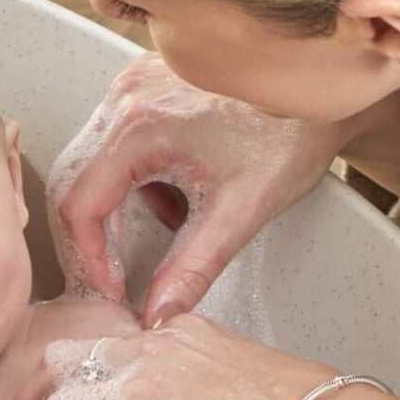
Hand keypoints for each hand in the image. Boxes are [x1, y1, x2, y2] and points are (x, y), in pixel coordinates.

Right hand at [48, 54, 349, 323]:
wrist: (325, 88)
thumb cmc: (292, 134)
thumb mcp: (240, 212)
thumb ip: (191, 269)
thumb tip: (157, 314)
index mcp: (140, 126)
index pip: (78, 203)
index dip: (89, 257)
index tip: (112, 290)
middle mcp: (126, 98)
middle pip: (74, 180)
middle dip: (92, 237)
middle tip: (115, 279)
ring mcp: (134, 85)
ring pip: (91, 161)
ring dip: (114, 206)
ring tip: (164, 230)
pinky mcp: (148, 84)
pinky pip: (116, 139)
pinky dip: (133, 177)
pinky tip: (177, 193)